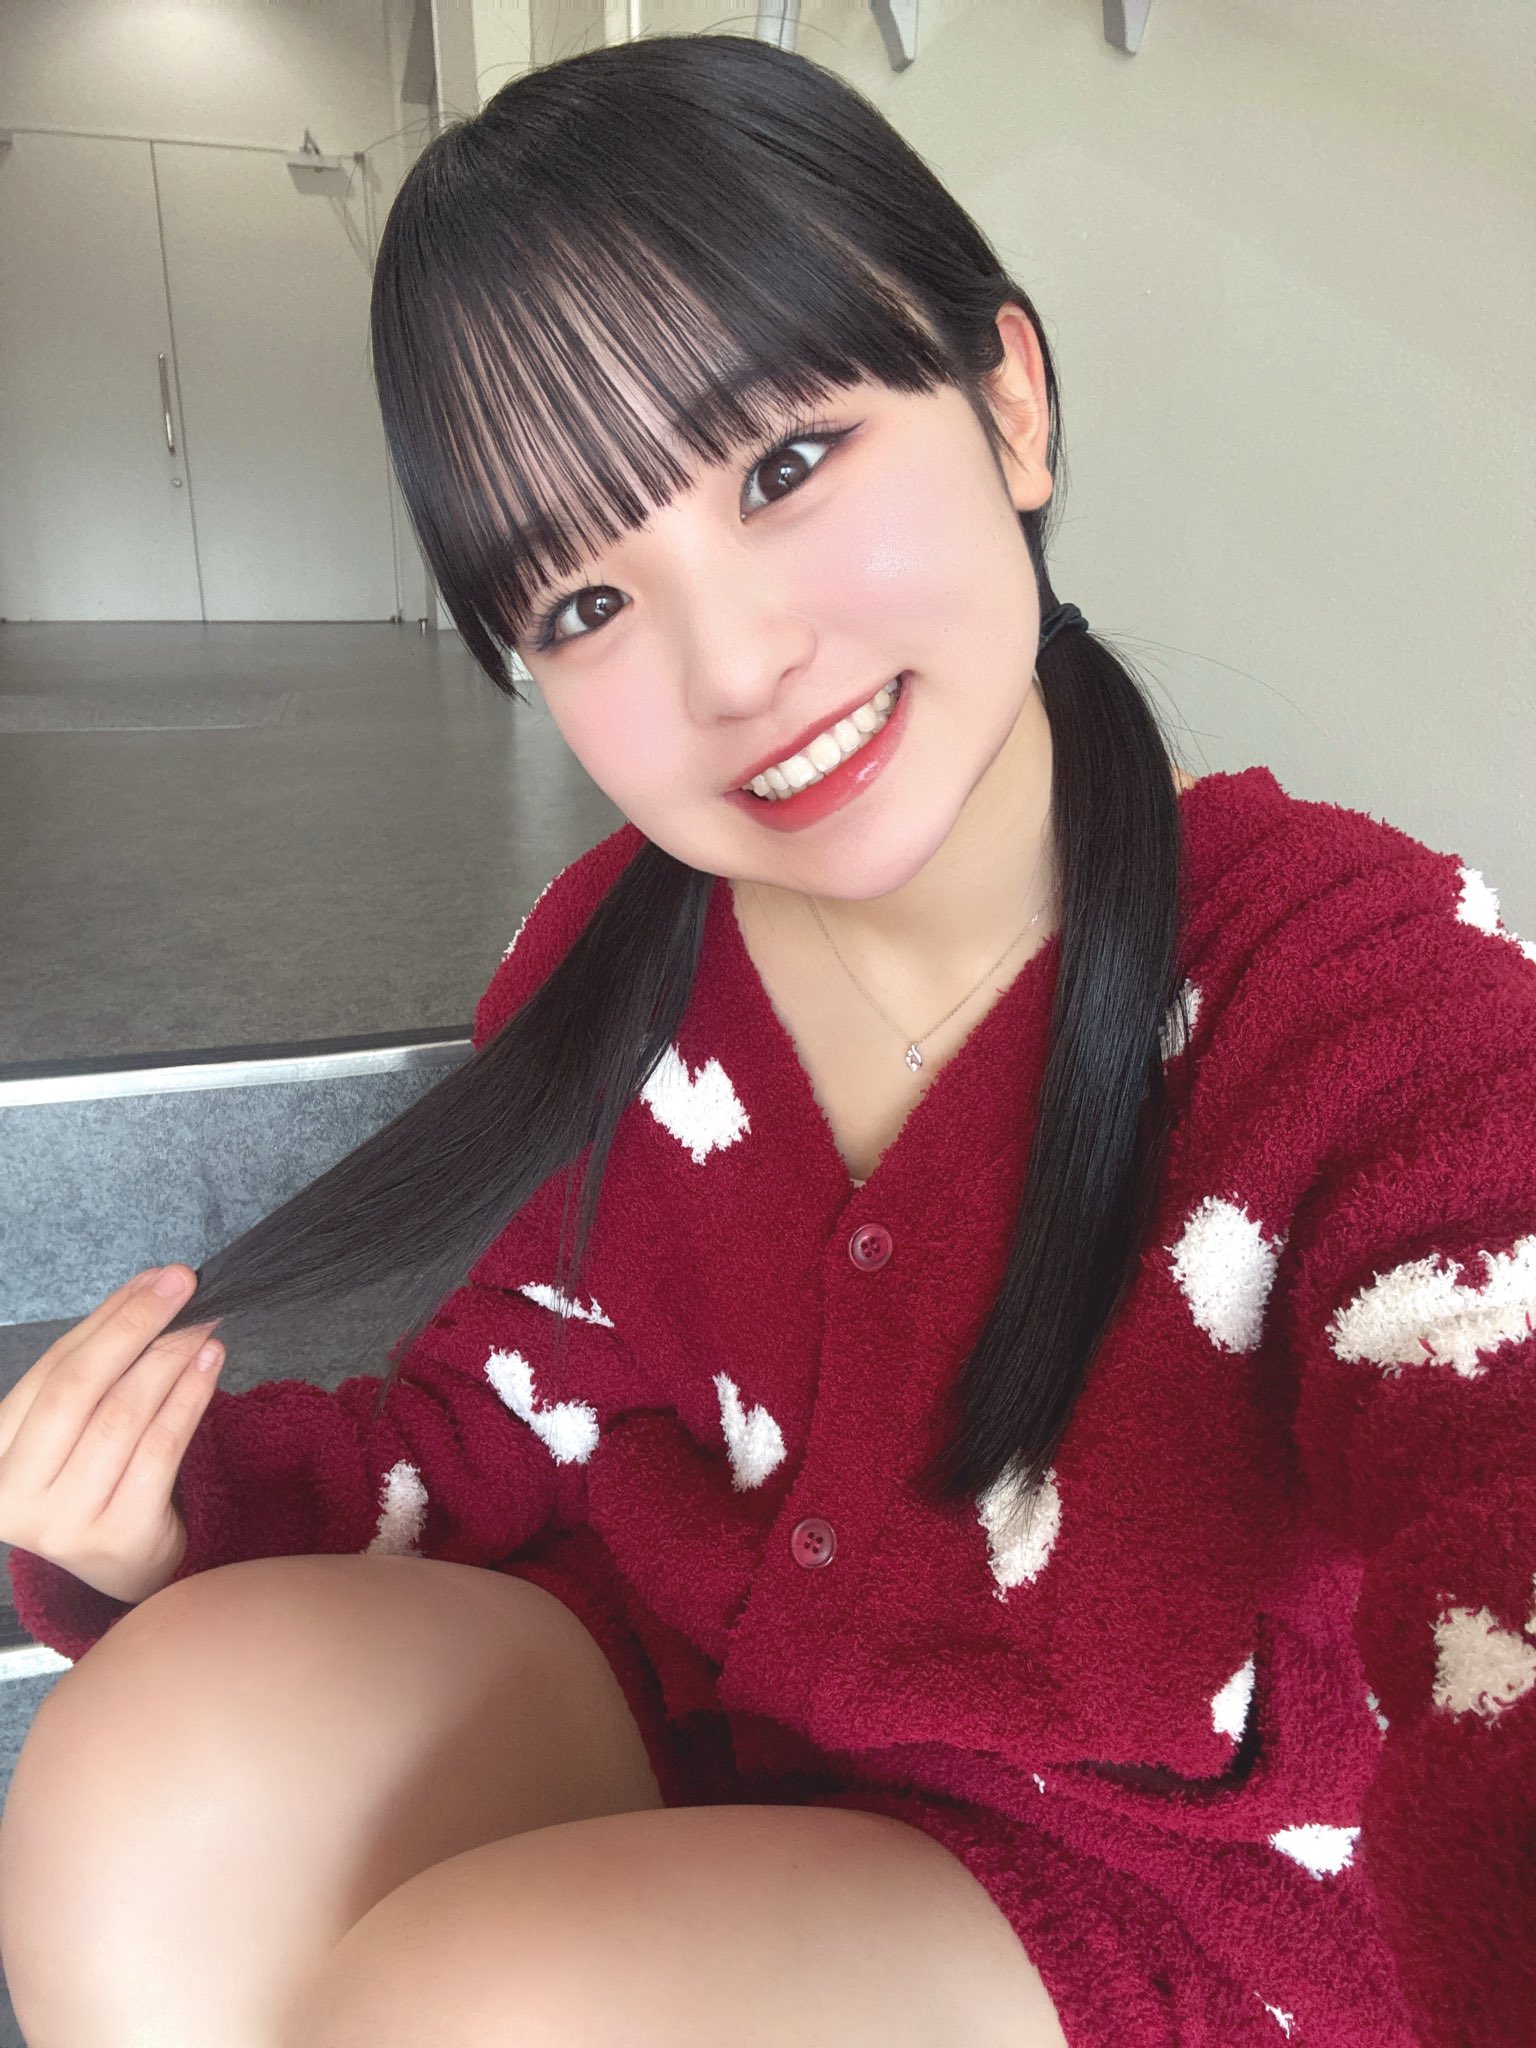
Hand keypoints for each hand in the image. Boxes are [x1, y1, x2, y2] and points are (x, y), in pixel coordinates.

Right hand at [0, 1267, 223, 1605]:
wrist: (123, 1566)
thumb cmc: (98, 1478)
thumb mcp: (79, 1424)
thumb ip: (105, 1359)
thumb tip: (155, 1283)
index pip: (53, 1370)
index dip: (109, 1318)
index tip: (157, 1278)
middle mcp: (14, 1493)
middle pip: (78, 1390)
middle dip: (135, 1327)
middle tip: (184, 1286)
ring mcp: (63, 1521)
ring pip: (122, 1417)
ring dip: (169, 1360)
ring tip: (204, 1324)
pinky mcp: (116, 1537)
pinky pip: (159, 1452)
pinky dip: (189, 1399)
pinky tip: (210, 1366)